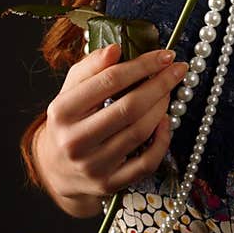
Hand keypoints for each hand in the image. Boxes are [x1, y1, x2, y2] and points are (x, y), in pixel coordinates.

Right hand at [34, 44, 189, 216]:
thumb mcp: (70, 90)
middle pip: (129, 107)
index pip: (108, 80)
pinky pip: (146, 162)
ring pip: (140, 132)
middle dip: (160, 84)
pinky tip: (165, 122)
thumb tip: (115, 49)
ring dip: (162, 107)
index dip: (142, 65)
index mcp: (61, 111)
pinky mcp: (109, 183)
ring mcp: (93, 165)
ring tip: (169, 91)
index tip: (165, 55)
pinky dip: (162, 140)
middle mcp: (74, 140)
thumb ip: (90, 67)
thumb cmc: (69, 122)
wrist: (56, 169)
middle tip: (177, 70)